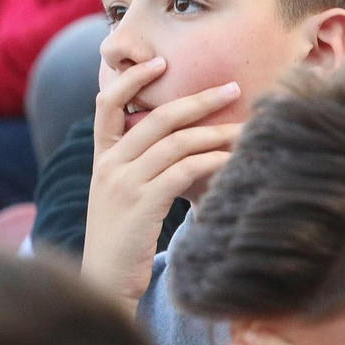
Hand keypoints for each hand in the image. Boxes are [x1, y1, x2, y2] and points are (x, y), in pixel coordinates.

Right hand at [82, 57, 241, 305]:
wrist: (105, 283)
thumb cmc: (121, 242)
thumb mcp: (119, 198)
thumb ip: (138, 169)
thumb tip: (182, 146)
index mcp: (101, 160)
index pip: (106, 104)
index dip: (131, 79)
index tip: (159, 61)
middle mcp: (109, 165)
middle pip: (156, 118)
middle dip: (197, 100)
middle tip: (231, 89)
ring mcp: (124, 184)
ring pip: (175, 142)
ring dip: (215, 132)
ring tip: (244, 129)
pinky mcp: (143, 204)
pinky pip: (184, 171)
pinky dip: (213, 161)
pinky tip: (234, 160)